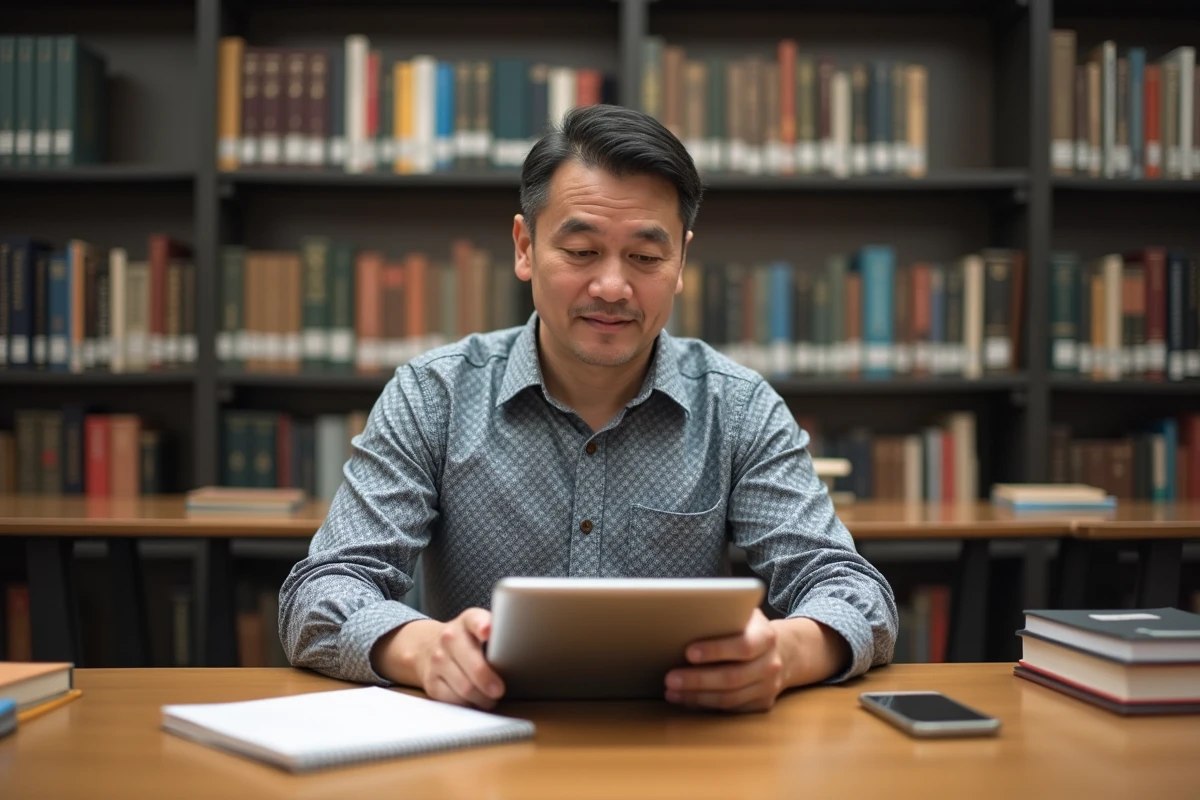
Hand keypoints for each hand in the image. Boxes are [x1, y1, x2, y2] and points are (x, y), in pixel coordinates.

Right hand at [372, 608, 505, 709]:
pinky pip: (453, 699)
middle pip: (472, 663)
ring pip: (465, 687)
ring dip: (482, 697)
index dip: (482, 625)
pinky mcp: (430, 682)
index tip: (487, 632)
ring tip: (491, 698)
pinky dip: (467, 704)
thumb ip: (499, 636)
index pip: (476, 620)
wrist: (427, 646)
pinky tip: (474, 700)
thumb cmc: (466, 641)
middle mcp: (450, 638)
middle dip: (487, 679)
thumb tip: (525, 654)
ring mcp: (438, 660)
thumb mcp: (480, 628)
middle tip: (500, 690)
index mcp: (468, 621)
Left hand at [664, 609, 783, 712]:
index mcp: (766, 637)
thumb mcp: (743, 615)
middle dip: (697, 680)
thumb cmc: (749, 629)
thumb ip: (723, 617)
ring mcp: (768, 687)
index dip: (715, 650)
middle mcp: (770, 664)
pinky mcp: (761, 704)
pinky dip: (705, 705)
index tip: (688, 653)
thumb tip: (684, 621)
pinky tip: (686, 699)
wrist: (781, 651)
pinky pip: (731, 709)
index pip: (742, 646)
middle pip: (732, 677)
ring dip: (697, 697)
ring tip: (671, 691)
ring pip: (729, 698)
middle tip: (670, 678)